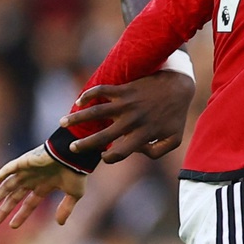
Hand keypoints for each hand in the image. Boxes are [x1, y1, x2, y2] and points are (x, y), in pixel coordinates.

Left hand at [0, 145, 86, 229]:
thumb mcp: (74, 194)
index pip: (29, 203)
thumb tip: (60, 223)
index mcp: (45, 186)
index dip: (21, 215)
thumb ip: (66, 208)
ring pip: (8, 185)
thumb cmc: (77, 172)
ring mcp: (28, 171)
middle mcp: (34, 179)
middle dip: (4, 209)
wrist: (76, 155)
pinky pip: (7, 169)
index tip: (12, 226)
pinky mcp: (24, 162)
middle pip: (15, 197)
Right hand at [66, 71, 196, 162]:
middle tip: (71, 147)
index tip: (103, 156)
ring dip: (77, 118)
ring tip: (63, 123)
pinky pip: (102, 90)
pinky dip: (88, 95)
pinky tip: (79, 101)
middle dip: (84, 144)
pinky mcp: (125, 89)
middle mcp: (133, 120)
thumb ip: (157, 151)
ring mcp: (127, 104)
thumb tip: (138, 151)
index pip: (121, 153)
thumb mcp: (174, 139)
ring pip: (96, 112)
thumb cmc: (175, 114)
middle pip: (103, 136)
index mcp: (144, 134)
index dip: (109, 158)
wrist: (180, 85)